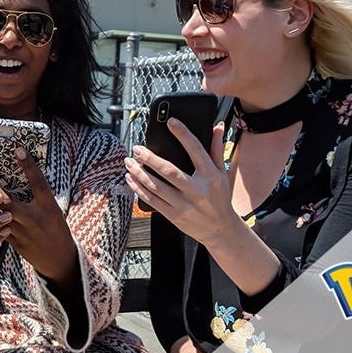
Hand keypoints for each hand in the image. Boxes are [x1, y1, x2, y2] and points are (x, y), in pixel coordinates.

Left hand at [0, 148, 76, 283]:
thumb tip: (22, 173)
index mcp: (49, 206)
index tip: (18, 150)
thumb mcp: (53, 208)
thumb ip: (38, 193)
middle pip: (8, 200)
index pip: (39, 182)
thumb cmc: (56, 228)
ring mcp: (23, 232)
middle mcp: (35, 219)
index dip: (29, 166)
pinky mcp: (14, 242)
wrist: (59, 259)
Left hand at [124, 120, 238, 247]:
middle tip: (137, 148)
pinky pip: (152, 201)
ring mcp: (183, 204)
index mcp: (210, 176)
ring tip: (129, 162)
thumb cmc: (220, 198)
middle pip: (169, 171)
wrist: (220, 230)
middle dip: (150, 158)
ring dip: (139, 173)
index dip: (183, 134)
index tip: (171, 122)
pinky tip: (131, 179)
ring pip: (156, 187)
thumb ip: (217, 149)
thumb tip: (217, 126)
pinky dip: (138, 189)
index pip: (196, 150)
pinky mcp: (173, 215)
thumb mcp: (222, 173)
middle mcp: (196, 190)